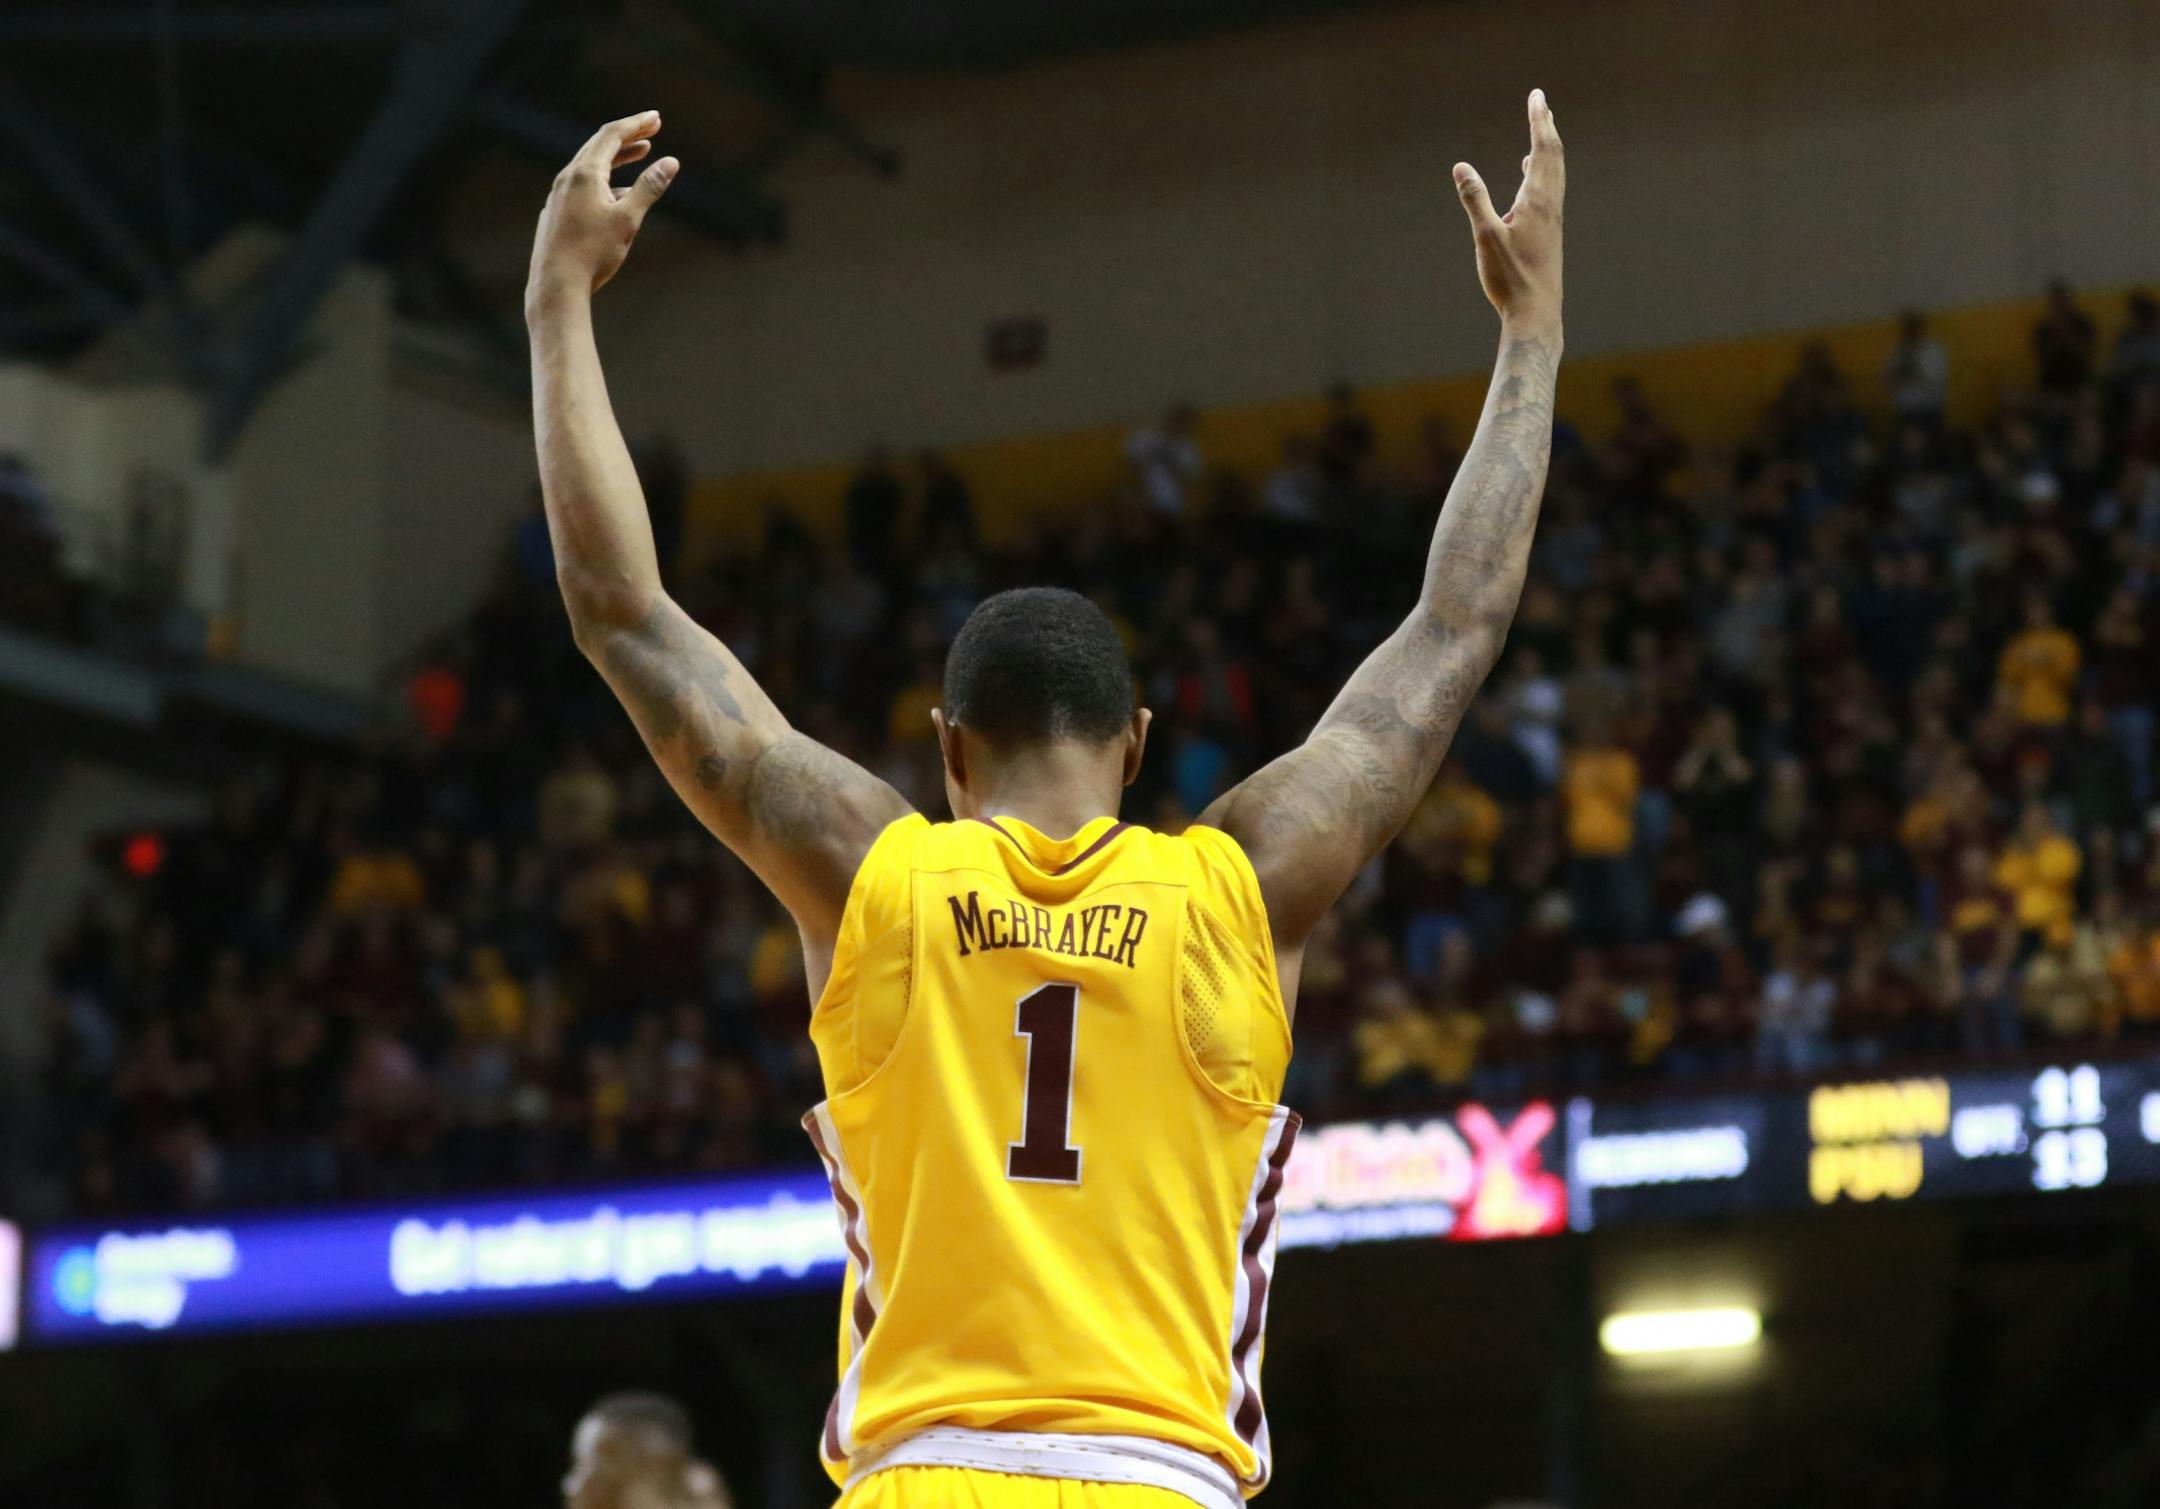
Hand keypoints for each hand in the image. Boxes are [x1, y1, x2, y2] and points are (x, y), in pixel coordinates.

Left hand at [526, 111, 677, 312]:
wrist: (556, 285)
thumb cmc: (593, 253)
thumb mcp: (628, 219)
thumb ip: (649, 188)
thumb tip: (670, 162)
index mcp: (585, 174)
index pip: (612, 135)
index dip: (636, 124)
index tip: (656, 117)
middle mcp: (567, 178)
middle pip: (598, 145)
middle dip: (627, 136)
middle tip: (651, 129)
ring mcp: (558, 195)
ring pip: (589, 166)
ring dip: (616, 157)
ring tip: (640, 155)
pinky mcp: (555, 212)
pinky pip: (581, 185)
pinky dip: (603, 178)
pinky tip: (615, 194)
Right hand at [1453, 89, 1563, 335]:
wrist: (1536, 313)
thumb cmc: (1511, 278)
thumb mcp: (1486, 237)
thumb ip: (1475, 200)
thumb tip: (1461, 167)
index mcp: (1537, 200)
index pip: (1541, 149)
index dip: (1539, 120)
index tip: (1537, 96)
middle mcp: (1550, 205)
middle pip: (1553, 155)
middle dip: (1546, 127)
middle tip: (1541, 103)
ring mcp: (1552, 219)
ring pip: (1554, 173)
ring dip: (1548, 148)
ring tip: (1542, 130)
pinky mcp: (1549, 233)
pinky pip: (1549, 190)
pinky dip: (1542, 172)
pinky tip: (1530, 177)